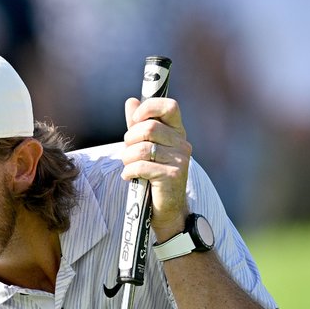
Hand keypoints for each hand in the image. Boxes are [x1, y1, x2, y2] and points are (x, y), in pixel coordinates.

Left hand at [122, 96, 192, 240]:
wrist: (166, 208)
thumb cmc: (153, 174)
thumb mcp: (145, 146)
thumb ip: (138, 125)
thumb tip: (131, 101)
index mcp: (177, 132)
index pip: (170, 106)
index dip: (149, 108)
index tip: (135, 120)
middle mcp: (182, 143)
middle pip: (148, 128)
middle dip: (129, 140)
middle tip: (128, 152)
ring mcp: (180, 160)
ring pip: (142, 148)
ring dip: (127, 158)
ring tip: (128, 166)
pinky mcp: (172, 176)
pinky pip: (141, 166)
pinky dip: (129, 172)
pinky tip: (129, 177)